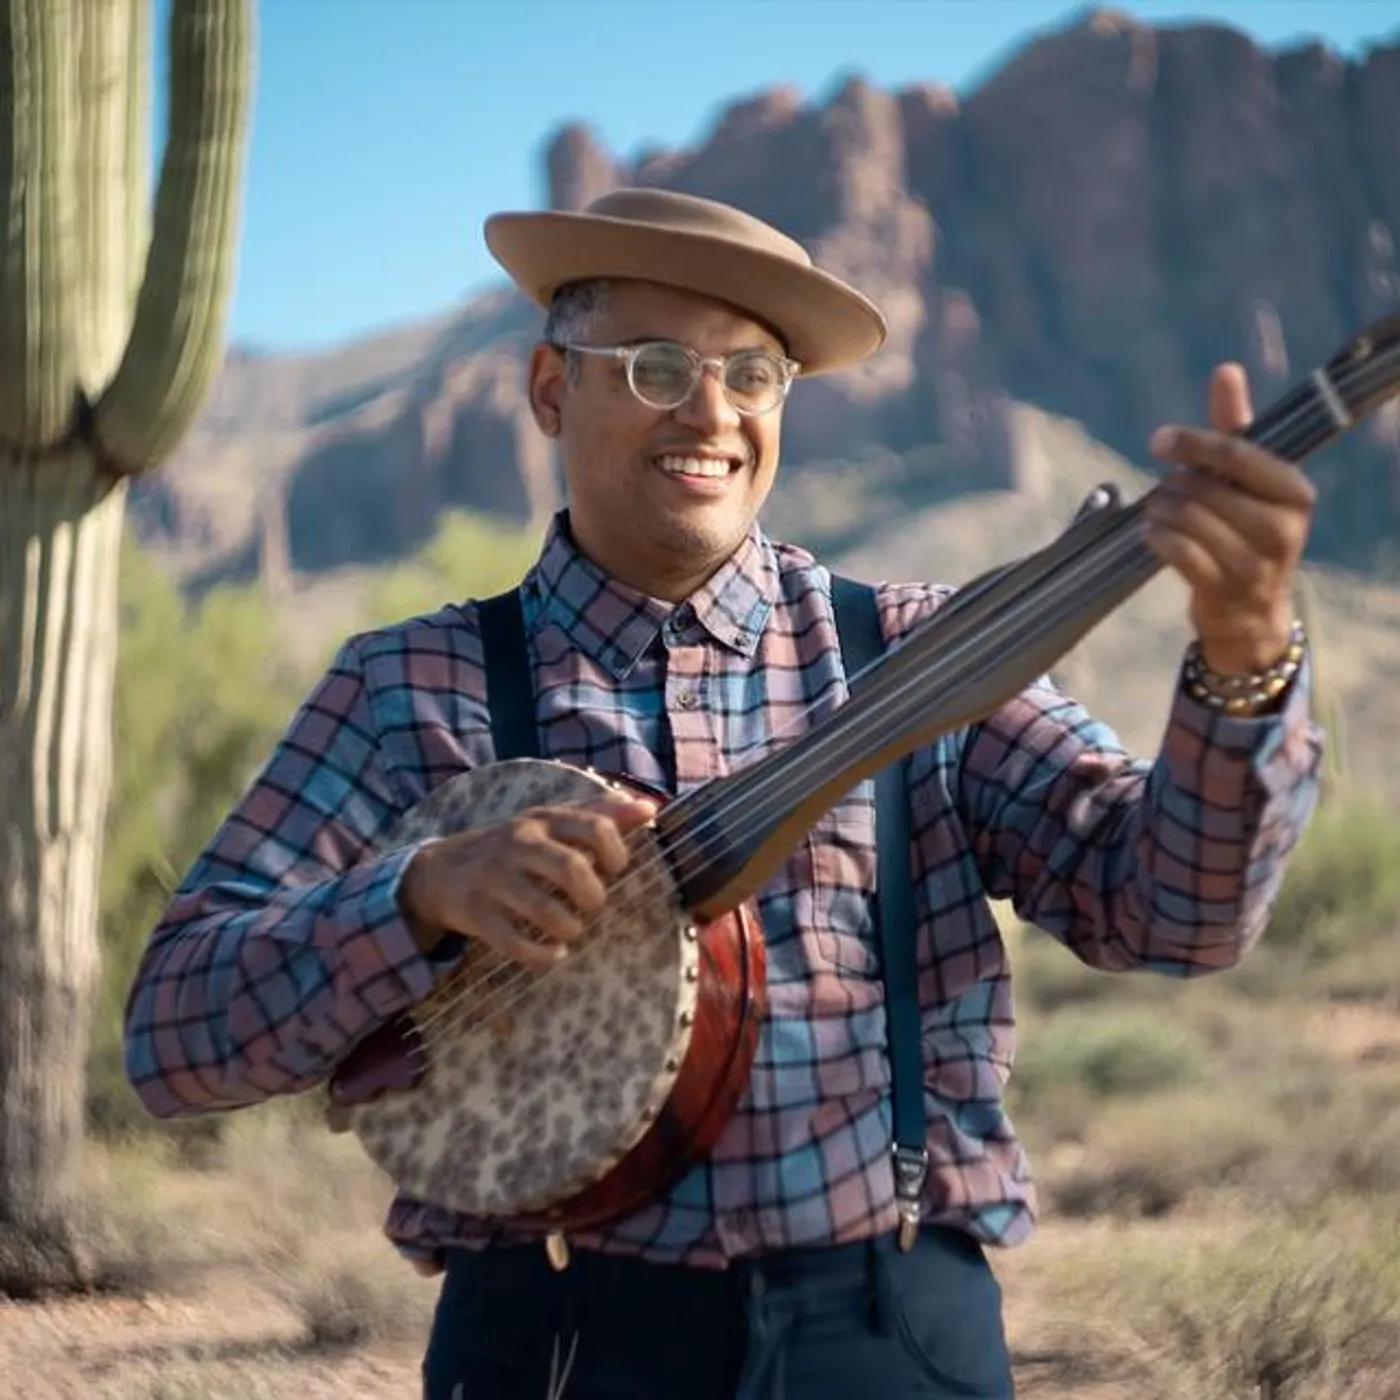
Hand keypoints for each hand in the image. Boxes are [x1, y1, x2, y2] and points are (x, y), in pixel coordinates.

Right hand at [397, 792, 659, 965]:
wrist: (441, 870)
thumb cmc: (514, 847)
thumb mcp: (552, 823)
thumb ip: (600, 815)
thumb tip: (649, 809)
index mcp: (544, 820)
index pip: (595, 827)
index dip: (616, 853)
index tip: (614, 870)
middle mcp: (519, 843)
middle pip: (572, 869)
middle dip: (592, 896)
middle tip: (592, 905)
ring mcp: (495, 879)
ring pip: (546, 911)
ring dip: (570, 928)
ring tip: (571, 930)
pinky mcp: (478, 913)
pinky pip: (516, 943)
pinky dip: (543, 955)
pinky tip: (554, 953)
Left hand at [1144, 362, 1316, 674]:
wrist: (1250, 612)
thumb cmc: (1246, 531)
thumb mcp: (1248, 480)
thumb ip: (1235, 427)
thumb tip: (1225, 370)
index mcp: (1294, 492)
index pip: (1238, 453)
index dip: (1193, 443)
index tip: (1159, 440)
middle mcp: (1282, 528)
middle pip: (1203, 486)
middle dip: (1172, 484)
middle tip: (1164, 491)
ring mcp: (1254, 563)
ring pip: (1186, 517)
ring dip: (1159, 510)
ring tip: (1157, 512)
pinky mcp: (1223, 588)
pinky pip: (1176, 550)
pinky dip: (1155, 537)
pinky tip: (1151, 533)